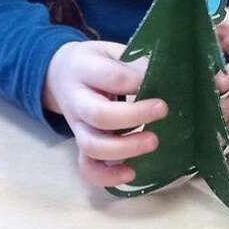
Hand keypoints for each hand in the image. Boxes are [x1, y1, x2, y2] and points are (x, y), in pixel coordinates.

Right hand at [42, 40, 164, 188]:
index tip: (158, 80)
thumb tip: (169, 76)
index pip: (110, 77)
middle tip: (163, 110)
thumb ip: (135, 64)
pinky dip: (108, 176)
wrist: (59, 75)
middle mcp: (77, 101)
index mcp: (84, 69)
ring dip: (125, 148)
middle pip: (99, 115)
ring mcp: (78, 127)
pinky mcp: (82, 146)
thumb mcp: (112, 52)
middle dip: (134, 116)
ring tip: (153, 141)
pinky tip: (132, 174)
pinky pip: (88, 167)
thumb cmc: (97, 63)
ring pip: (92, 146)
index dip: (136, 82)